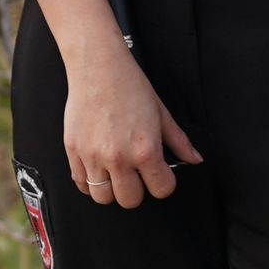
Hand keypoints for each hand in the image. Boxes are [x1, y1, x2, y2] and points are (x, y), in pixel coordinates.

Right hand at [63, 33, 202, 209]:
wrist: (98, 67)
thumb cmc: (132, 87)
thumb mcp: (162, 114)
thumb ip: (179, 142)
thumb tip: (195, 160)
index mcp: (145, 150)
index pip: (161, 189)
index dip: (164, 183)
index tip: (160, 174)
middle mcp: (118, 158)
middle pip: (130, 200)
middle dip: (138, 191)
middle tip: (138, 175)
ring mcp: (92, 156)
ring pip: (103, 198)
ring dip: (113, 190)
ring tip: (117, 173)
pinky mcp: (73, 151)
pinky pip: (81, 183)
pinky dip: (90, 182)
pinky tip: (99, 169)